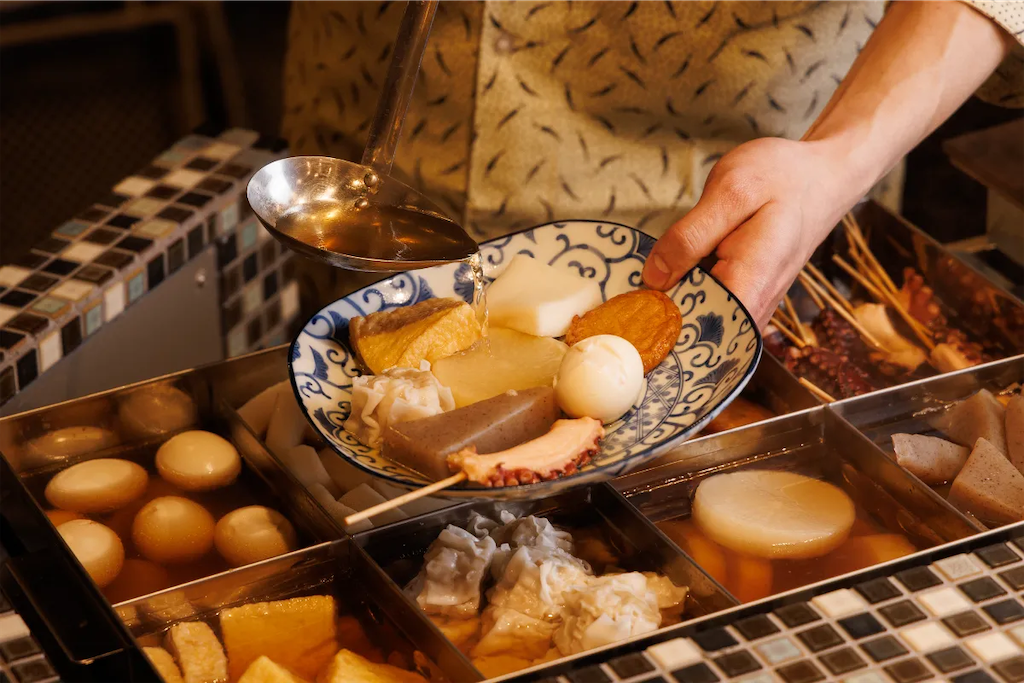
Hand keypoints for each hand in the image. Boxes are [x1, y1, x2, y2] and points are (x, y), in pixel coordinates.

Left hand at [641, 137, 862, 328]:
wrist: (823, 176)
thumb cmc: (782, 177)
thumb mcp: (730, 191)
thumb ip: (690, 236)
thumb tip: (654, 277)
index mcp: (749, 285)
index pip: (695, 330)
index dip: (656, 328)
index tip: (624, 319)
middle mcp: (753, 306)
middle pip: (694, 332)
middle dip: (655, 322)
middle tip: (618, 308)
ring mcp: (751, 305)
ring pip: (698, 322)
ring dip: (667, 310)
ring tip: (635, 295)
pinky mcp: (745, 296)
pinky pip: (708, 308)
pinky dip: (683, 298)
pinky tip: (663, 282)